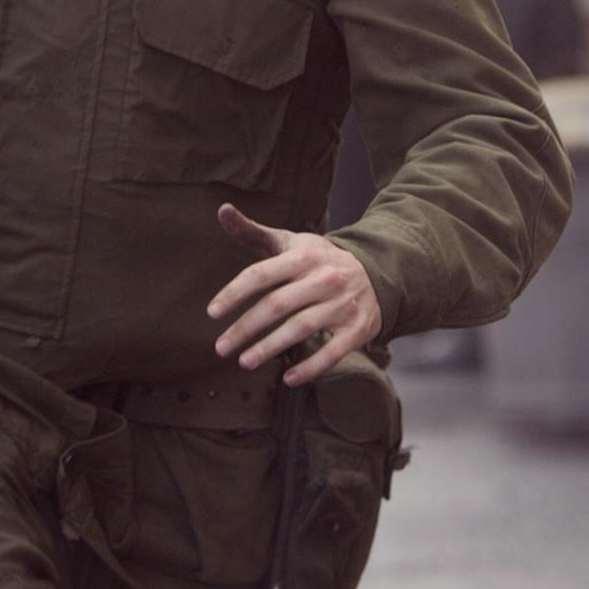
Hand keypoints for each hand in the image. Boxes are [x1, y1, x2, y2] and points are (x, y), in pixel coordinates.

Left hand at [206, 204, 380, 384]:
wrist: (376, 272)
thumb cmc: (318, 260)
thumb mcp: (290, 242)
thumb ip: (253, 232)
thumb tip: (222, 209)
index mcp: (303, 256)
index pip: (261, 274)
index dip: (234, 293)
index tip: (212, 313)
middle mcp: (325, 278)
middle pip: (277, 305)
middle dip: (245, 328)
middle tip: (221, 348)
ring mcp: (343, 304)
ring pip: (302, 328)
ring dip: (270, 348)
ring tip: (244, 362)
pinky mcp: (359, 328)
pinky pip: (333, 351)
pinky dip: (311, 367)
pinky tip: (287, 378)